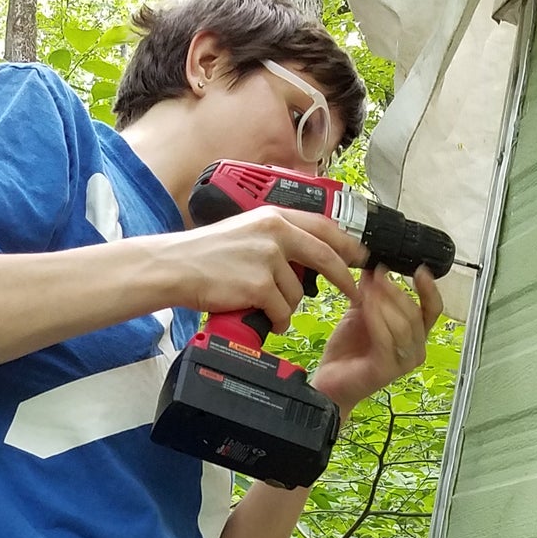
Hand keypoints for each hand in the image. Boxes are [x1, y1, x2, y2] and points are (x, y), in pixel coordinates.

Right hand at [164, 208, 362, 331]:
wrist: (176, 266)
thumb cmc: (206, 255)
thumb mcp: (247, 232)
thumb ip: (277, 238)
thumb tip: (306, 259)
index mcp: (274, 216)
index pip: (324, 227)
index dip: (347, 243)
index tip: (361, 256)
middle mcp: (275, 232)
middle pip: (325, 257)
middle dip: (344, 279)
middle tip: (354, 293)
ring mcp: (268, 258)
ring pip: (298, 293)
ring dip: (286, 307)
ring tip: (264, 306)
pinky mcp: (259, 285)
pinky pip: (282, 311)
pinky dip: (275, 320)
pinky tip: (261, 317)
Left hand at [310, 263, 442, 418]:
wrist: (328, 380)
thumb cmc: (347, 350)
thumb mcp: (361, 313)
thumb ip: (371, 292)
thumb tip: (374, 266)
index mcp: (414, 335)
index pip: (432, 310)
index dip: (430, 289)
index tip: (420, 269)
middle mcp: (415, 350)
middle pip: (416, 314)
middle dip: (395, 290)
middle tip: (377, 275)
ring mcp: (403, 363)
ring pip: (403, 325)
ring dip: (385, 302)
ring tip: (367, 289)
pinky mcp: (386, 370)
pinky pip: (385, 338)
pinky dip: (376, 317)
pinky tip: (364, 305)